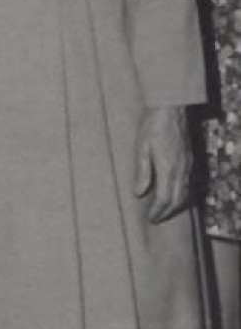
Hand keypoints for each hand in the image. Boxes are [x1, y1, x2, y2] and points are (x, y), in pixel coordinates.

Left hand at [134, 105, 191, 222]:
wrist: (171, 109)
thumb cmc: (153, 127)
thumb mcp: (141, 148)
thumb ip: (142, 172)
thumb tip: (139, 193)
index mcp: (168, 169)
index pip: (164, 199)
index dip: (157, 211)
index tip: (150, 218)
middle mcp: (181, 170)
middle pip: (178, 200)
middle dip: (167, 213)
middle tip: (156, 219)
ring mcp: (188, 165)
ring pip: (186, 193)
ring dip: (176, 206)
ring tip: (165, 211)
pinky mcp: (190, 160)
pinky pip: (189, 184)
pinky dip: (183, 195)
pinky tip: (176, 195)